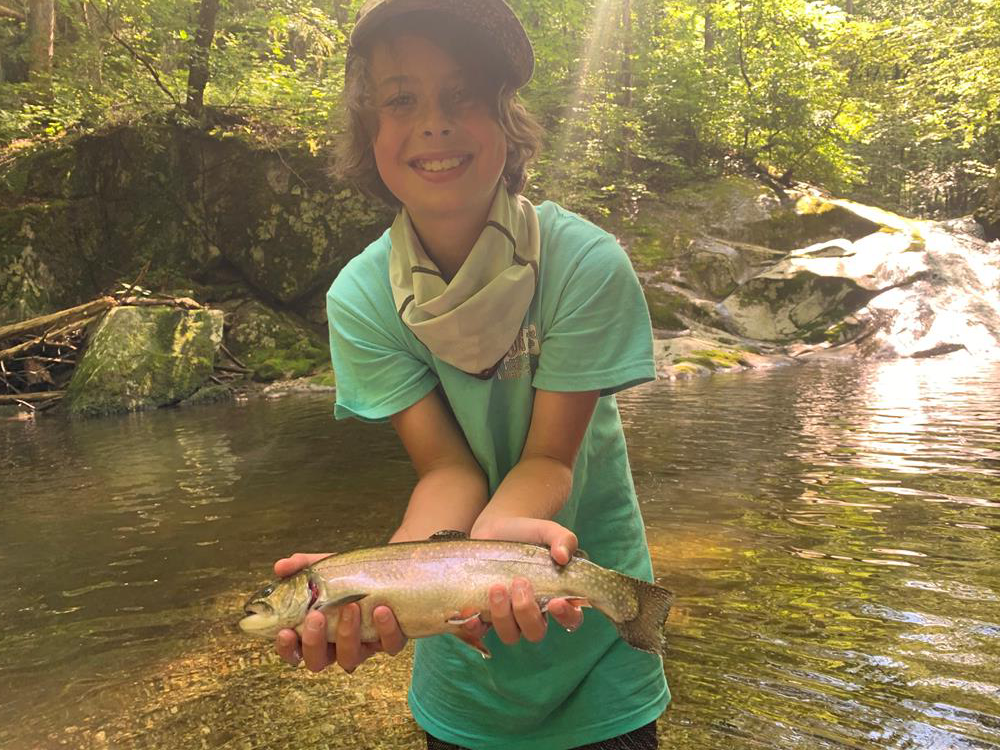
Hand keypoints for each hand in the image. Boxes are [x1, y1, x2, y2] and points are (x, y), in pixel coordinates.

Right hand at [272, 552, 406, 672]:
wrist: (385, 569)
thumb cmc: (347, 575)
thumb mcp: (323, 567)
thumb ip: (301, 566)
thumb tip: (281, 566)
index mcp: (315, 632)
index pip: (293, 652)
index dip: (286, 648)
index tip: (286, 631)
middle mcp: (336, 645)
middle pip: (317, 662)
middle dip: (314, 642)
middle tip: (317, 616)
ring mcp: (363, 646)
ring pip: (350, 658)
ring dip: (347, 634)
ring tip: (351, 606)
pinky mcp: (390, 640)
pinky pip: (389, 645)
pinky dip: (386, 631)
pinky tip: (382, 609)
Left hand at [468, 517, 585, 643]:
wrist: (496, 529)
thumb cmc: (528, 533)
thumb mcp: (547, 531)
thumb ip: (563, 539)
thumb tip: (563, 556)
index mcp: (557, 596)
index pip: (571, 618)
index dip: (566, 616)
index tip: (556, 602)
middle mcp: (534, 612)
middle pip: (536, 632)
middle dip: (526, 612)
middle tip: (519, 582)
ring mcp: (509, 616)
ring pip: (510, 634)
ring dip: (502, 615)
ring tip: (496, 587)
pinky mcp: (484, 613)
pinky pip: (480, 631)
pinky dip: (475, 627)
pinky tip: (470, 613)